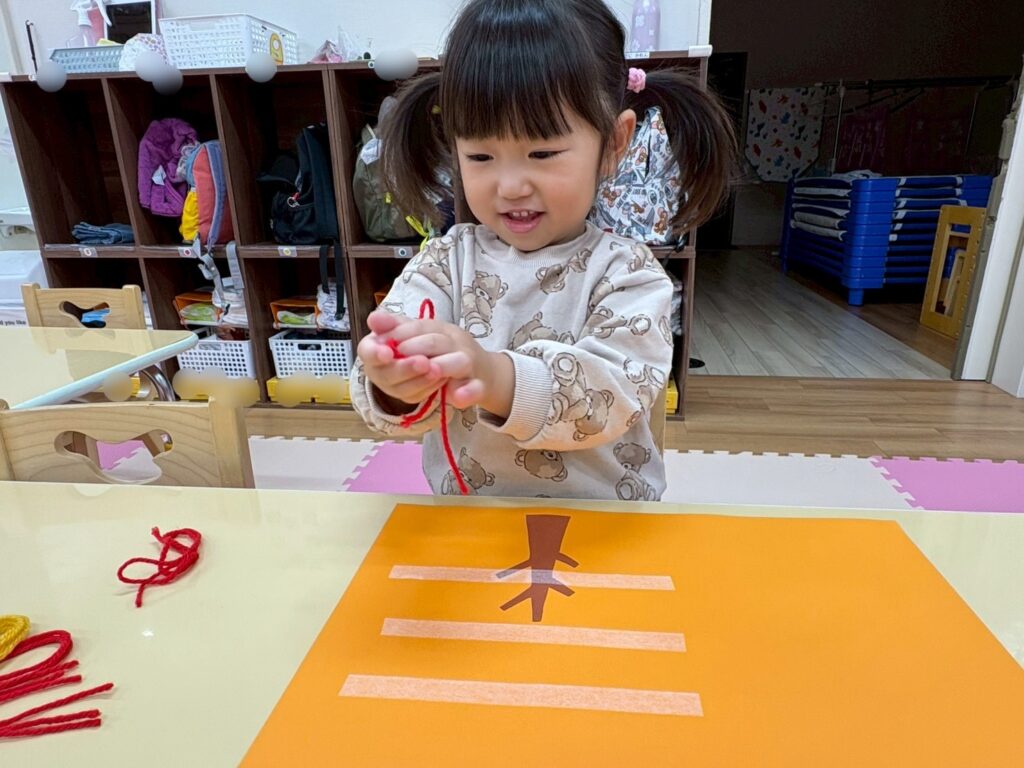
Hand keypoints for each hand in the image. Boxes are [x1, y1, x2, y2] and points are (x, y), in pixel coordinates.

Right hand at [356, 311, 445, 406]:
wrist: (425, 348)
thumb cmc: (407, 335)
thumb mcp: (399, 324)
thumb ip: (387, 321)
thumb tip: (375, 317)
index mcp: (370, 351)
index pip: (367, 353)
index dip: (375, 354)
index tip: (388, 352)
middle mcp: (377, 371)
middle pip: (386, 375)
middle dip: (405, 369)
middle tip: (423, 362)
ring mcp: (392, 386)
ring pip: (402, 389)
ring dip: (420, 380)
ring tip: (436, 370)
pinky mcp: (408, 396)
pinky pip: (417, 395)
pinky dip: (429, 387)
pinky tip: (442, 377)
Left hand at [368, 310, 513, 415]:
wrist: (480, 371)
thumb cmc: (441, 354)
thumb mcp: (419, 339)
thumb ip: (396, 330)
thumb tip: (373, 320)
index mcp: (440, 329)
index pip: (419, 326)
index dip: (398, 334)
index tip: (380, 346)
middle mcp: (457, 342)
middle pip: (436, 342)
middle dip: (413, 350)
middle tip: (391, 360)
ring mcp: (470, 364)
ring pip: (459, 361)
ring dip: (443, 365)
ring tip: (427, 370)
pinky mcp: (479, 385)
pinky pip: (476, 388)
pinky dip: (467, 393)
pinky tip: (456, 397)